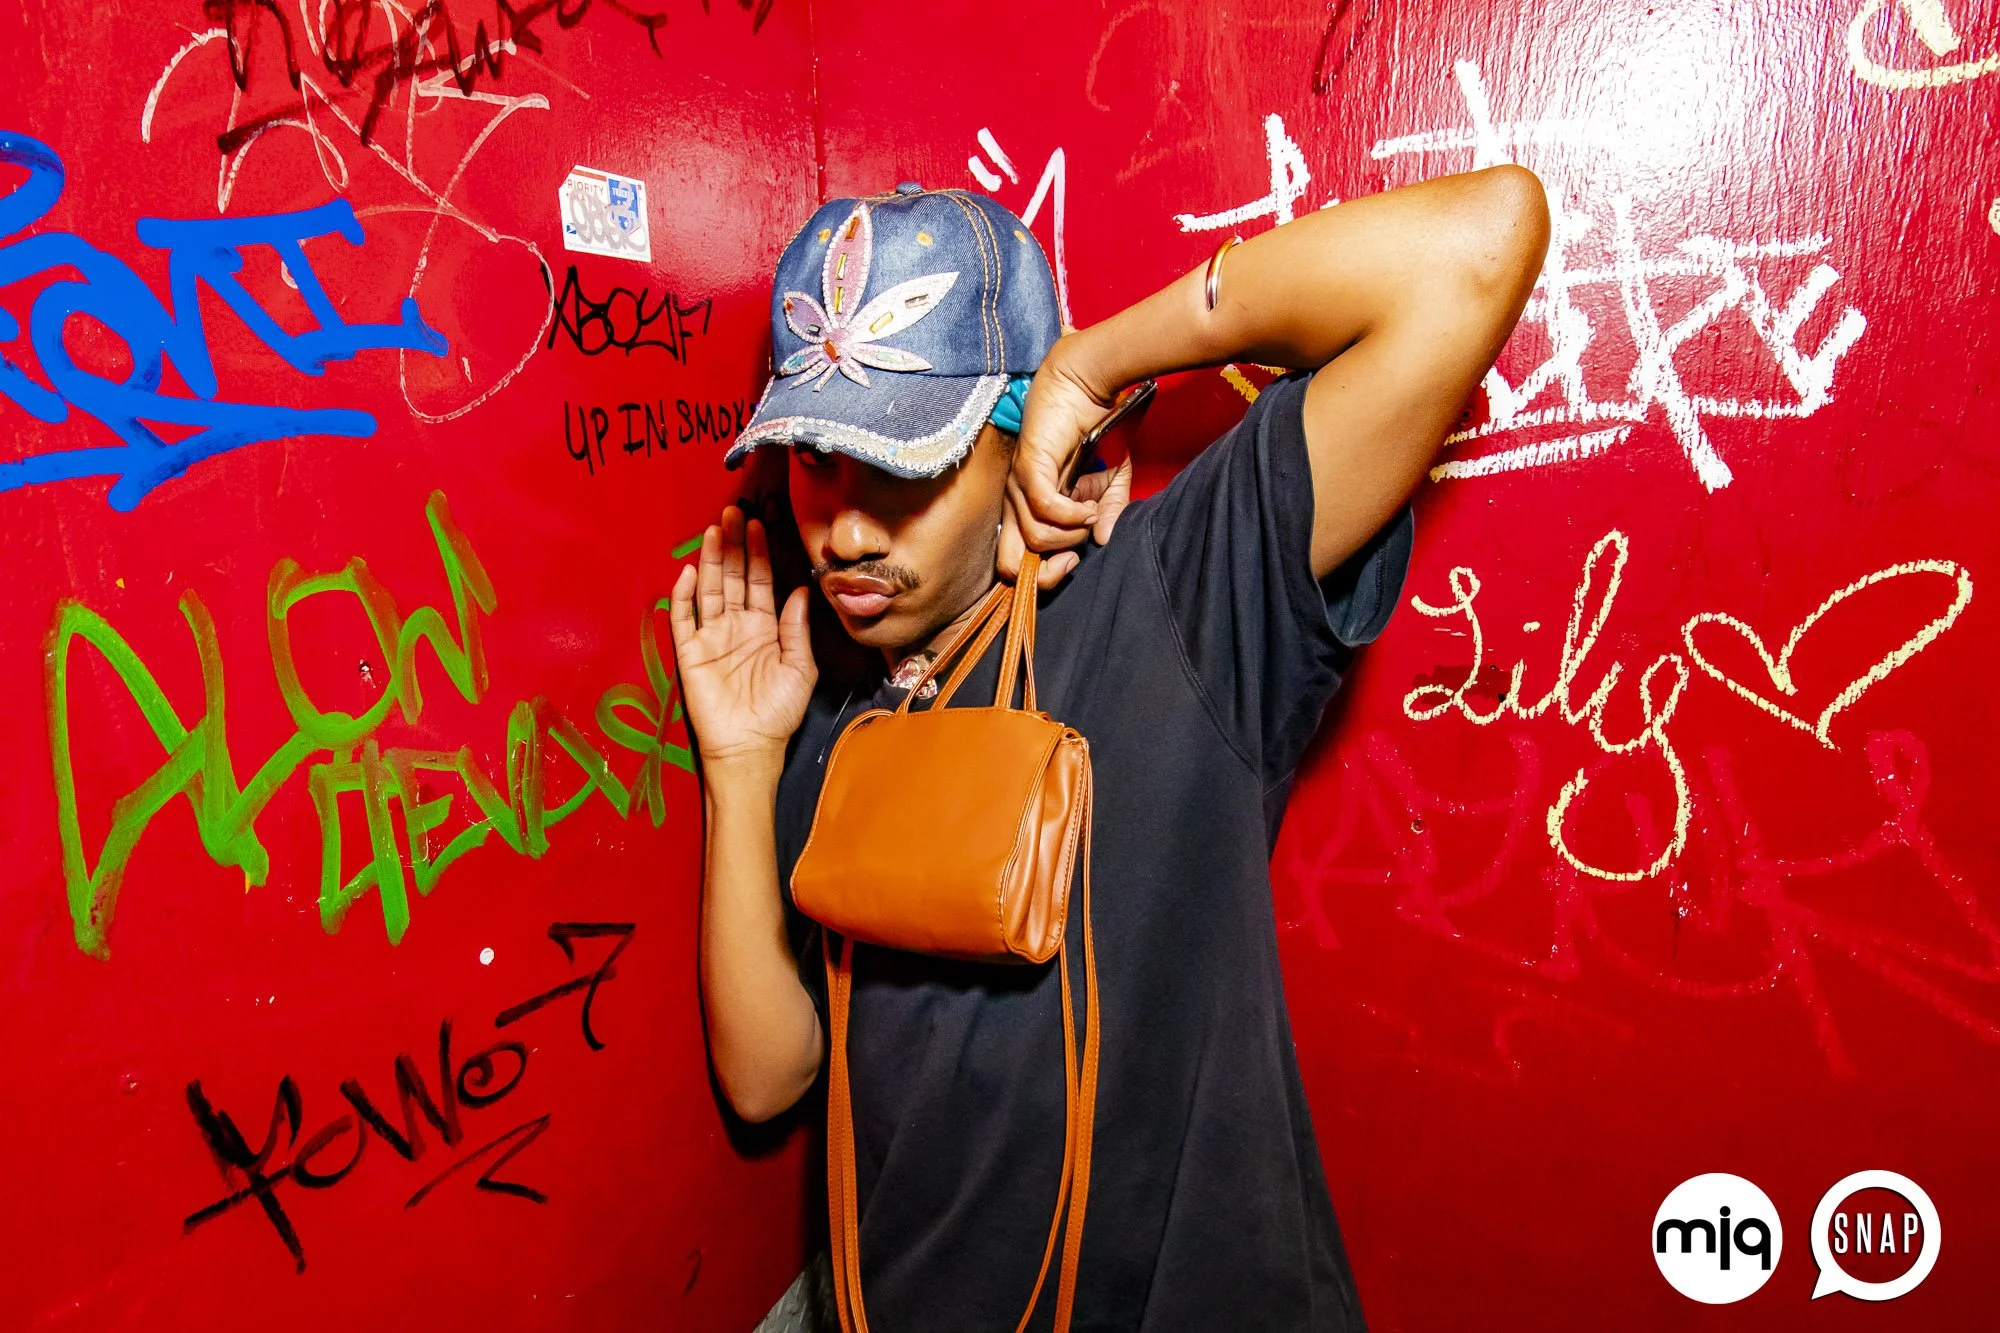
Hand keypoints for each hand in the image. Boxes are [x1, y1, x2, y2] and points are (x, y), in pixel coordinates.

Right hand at [668, 507, 816, 768]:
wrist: (749, 748)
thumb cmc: (778, 712)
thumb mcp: (800, 668)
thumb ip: (797, 629)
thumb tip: (801, 589)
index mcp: (764, 627)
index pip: (759, 581)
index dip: (759, 553)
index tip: (760, 524)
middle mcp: (736, 626)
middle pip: (732, 577)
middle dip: (733, 545)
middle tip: (733, 512)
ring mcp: (711, 637)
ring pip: (708, 590)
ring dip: (710, 560)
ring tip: (713, 530)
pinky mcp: (689, 654)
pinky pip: (683, 619)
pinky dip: (684, 596)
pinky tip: (688, 571)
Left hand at [998, 349, 1135, 589]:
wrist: (1088, 387)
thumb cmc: (1095, 431)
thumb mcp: (1109, 482)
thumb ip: (1106, 513)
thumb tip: (1104, 541)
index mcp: (1028, 510)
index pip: (1015, 562)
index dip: (1043, 575)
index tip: (1075, 562)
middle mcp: (1016, 502)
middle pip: (1009, 563)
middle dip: (1044, 572)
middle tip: (1074, 559)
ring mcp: (1017, 486)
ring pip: (1033, 537)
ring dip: (1069, 535)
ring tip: (1089, 514)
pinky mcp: (1027, 467)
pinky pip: (1043, 507)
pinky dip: (1070, 514)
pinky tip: (1085, 506)